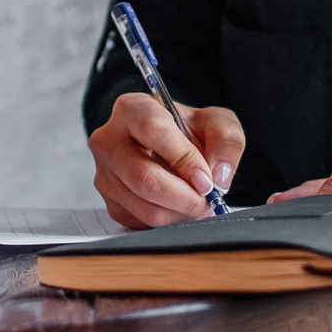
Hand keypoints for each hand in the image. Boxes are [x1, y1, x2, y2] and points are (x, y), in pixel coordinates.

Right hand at [88, 92, 244, 228]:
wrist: (170, 148)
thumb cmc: (188, 131)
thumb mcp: (216, 123)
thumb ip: (226, 141)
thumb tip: (218, 177)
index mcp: (132, 109)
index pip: (153, 130)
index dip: (184, 158)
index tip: (205, 178)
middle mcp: (108, 140)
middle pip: (144, 177)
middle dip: (185, 196)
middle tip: (207, 199)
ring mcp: (105, 174)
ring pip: (144, 206)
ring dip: (180, 212)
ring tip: (197, 202)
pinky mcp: (111, 203)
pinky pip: (142, 222)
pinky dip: (169, 221)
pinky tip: (179, 207)